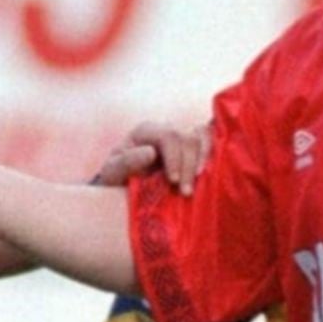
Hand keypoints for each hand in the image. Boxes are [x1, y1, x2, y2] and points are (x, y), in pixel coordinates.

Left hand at [96, 121, 211, 195]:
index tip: (173, 181)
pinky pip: (208, 141)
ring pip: (201, 138)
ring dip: (202, 162)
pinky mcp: (191, 146)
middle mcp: (165, 129)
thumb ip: (126, 162)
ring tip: (195, 186)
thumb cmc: (116, 177)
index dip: (174, 157)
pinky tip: (207, 175)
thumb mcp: (112, 172)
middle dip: (188, 165)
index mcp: (145, 131)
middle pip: (187, 138)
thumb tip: (151, 153)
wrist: (123, 184)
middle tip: (185, 192)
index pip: (168, 136)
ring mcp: (180, 135)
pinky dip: (211, 155)